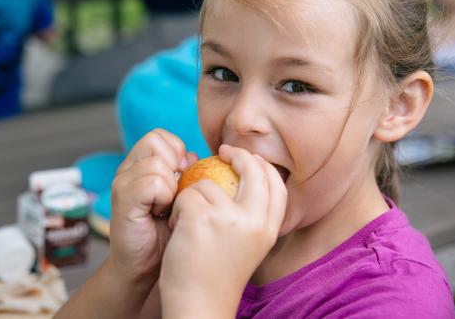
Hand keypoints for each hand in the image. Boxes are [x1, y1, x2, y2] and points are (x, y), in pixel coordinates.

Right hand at [108, 129, 195, 284]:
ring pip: (157, 163)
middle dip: (174, 165)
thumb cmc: (165, 233)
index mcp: (139, 165)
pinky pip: (153, 182)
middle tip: (174, 191)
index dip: (177, 152)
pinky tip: (160, 213)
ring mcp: (122, 183)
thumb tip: (194, 156)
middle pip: (155, 140)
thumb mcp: (180, 197)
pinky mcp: (123, 199)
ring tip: (166, 206)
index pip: (160, 136)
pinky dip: (164, 197)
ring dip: (171, 186)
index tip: (181, 177)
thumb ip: (185, 175)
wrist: (144, 267)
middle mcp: (127, 169)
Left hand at [159, 144, 286, 317]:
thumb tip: (247, 175)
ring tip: (189, 225)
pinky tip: (179, 231)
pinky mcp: (202, 219)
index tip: (249, 158)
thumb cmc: (216, 277)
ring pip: (208, 182)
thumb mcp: (247, 245)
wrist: (198, 305)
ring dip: (193, 198)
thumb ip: (250, 215)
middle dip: (238, 155)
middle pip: (253, 170)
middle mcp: (254, 221)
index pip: (277, 185)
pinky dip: (177, 209)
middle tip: (222, 152)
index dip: (264, 166)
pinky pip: (186, 195)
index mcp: (268, 229)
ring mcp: (229, 218)